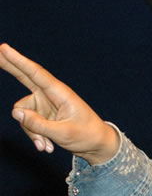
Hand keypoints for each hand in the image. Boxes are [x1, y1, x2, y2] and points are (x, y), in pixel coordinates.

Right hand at [0, 43, 118, 163]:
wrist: (97, 146)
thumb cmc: (87, 136)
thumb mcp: (63, 133)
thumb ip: (38, 124)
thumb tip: (15, 112)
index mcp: (60, 93)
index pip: (36, 74)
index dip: (19, 61)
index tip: (5, 48)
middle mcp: (50, 95)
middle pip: (25, 77)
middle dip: (9, 65)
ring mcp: (45, 105)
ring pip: (23, 114)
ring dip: (32, 132)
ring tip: (45, 146)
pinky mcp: (42, 116)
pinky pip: (28, 124)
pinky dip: (35, 136)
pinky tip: (47, 147)